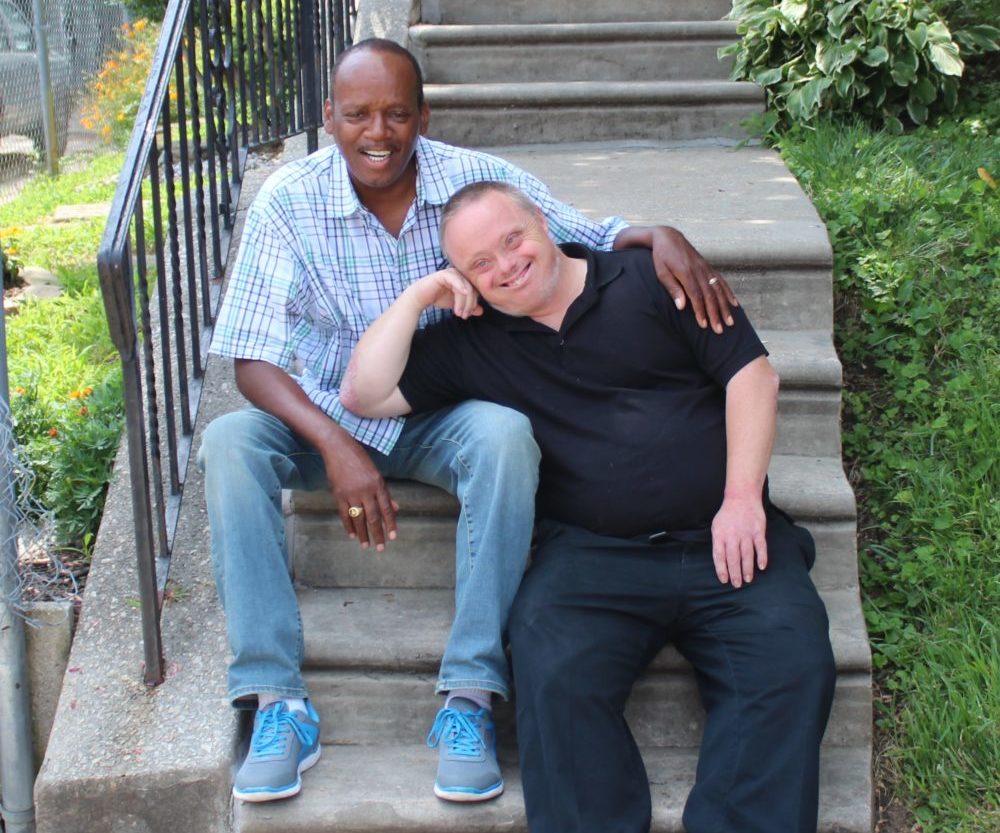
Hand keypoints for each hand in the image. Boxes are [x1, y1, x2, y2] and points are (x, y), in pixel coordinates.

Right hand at [320, 435, 398, 550]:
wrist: (338, 448)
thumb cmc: (360, 460)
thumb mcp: (376, 474)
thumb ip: (385, 493)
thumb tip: (396, 509)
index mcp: (378, 485)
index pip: (387, 509)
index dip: (391, 524)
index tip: (393, 538)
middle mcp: (366, 490)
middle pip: (373, 517)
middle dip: (377, 534)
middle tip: (380, 548)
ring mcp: (351, 493)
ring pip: (359, 518)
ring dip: (362, 534)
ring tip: (365, 545)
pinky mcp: (339, 495)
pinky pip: (344, 514)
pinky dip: (348, 526)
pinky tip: (352, 535)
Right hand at [412, 268, 482, 318]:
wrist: (421, 297)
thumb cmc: (439, 298)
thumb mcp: (457, 304)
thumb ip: (468, 307)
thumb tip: (481, 311)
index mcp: (464, 280)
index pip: (476, 291)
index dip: (474, 304)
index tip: (468, 315)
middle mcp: (460, 275)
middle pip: (472, 290)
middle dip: (469, 305)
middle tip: (464, 316)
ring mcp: (452, 273)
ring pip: (465, 287)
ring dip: (463, 302)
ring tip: (458, 313)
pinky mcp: (444, 274)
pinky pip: (455, 280)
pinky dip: (460, 287)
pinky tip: (463, 293)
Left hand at [649, 226, 736, 333]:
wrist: (669, 237)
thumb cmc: (662, 257)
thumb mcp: (662, 272)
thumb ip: (672, 288)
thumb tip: (681, 306)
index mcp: (686, 273)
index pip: (696, 296)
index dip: (701, 311)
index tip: (704, 325)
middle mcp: (699, 271)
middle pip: (710, 295)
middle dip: (715, 314)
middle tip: (719, 330)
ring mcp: (706, 268)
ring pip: (718, 290)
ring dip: (725, 307)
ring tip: (730, 322)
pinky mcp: (708, 267)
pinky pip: (721, 281)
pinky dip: (728, 293)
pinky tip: (734, 304)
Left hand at [710, 495, 767, 587]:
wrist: (742, 497)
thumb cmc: (727, 514)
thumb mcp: (717, 526)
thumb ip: (718, 542)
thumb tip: (720, 561)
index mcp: (720, 534)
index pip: (719, 556)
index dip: (721, 569)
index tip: (724, 580)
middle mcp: (732, 535)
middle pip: (733, 558)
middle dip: (735, 573)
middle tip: (737, 584)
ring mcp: (746, 533)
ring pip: (746, 555)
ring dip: (747, 569)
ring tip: (747, 579)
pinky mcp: (758, 530)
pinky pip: (760, 546)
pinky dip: (761, 557)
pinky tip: (762, 566)